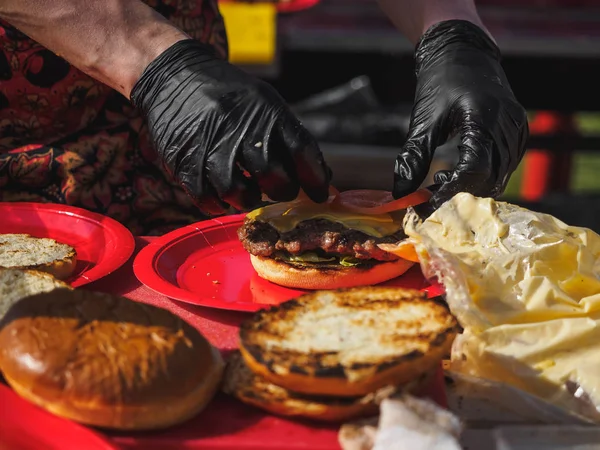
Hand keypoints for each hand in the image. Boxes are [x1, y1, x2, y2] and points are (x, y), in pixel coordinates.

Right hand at [131, 39, 330, 214]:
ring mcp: (209, 143)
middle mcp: (239, 126)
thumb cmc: (230, 96)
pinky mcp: (184, 159)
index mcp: (266, 110)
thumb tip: (320, 178)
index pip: (301, 149)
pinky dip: (219, 205)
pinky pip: (206, 197)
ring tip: (251, 195)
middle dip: (282, 191)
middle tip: (280, 191)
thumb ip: (288, 137)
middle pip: (272, 174)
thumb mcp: (264, 102)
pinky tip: (224, 199)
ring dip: (249, 200)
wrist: (175, 76)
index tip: (320, 195)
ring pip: (237, 191)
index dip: (315, 178)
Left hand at [393, 20, 528, 208]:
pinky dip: (484, 177)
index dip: (451, 192)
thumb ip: (413, 156)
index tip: (428, 204)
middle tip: (430, 197)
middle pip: (490, 178)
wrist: (462, 51)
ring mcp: (517, 128)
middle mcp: (507, 124)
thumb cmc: (440, 81)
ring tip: (440, 181)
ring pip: (500, 176)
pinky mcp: (519, 132)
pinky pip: (506, 166)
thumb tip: (400, 192)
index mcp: (483, 118)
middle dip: (460, 194)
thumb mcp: (423, 118)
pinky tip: (458, 172)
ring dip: (471, 188)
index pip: (474, 169)